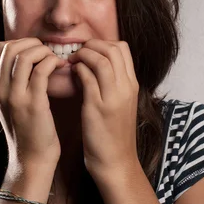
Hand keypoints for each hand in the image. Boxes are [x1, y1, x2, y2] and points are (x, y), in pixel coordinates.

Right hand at [0, 38, 65, 168]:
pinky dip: (53, 62)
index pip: (0, 49)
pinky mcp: (32, 104)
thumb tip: (27, 55)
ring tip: (54, 60)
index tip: (36, 51)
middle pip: (11, 48)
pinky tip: (60, 67)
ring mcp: (14, 97)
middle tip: (47, 52)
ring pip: (24, 56)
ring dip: (43, 52)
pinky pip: (41, 71)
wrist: (31, 158)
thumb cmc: (27, 128)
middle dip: (33, 43)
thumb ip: (14, 80)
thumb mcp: (11, 102)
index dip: (21, 43)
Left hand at [67, 39, 139, 174]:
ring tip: (72, 61)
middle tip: (77, 52)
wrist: (116, 161)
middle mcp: (126, 88)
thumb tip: (94, 64)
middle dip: (91, 45)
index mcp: (132, 84)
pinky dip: (77, 70)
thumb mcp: (120, 103)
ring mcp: (113, 97)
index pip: (123, 48)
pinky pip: (88, 78)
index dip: (103, 43)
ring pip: (101, 60)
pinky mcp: (98, 108)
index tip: (88, 50)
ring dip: (82, 55)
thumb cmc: (113, 133)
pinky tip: (71, 74)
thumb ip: (112, 83)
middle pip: (112, 49)